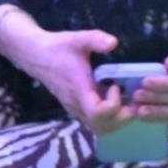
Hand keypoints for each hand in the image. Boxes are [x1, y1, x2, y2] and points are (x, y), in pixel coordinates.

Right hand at [0, 16, 129, 134]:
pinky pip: (96, 122)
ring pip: (99, 128)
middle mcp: (77, 105)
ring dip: (117, 120)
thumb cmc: (58, 47)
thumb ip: (95, 39)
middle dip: (122, 117)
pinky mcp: (77, 108)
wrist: (36, 56)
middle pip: (102, 127)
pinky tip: (117, 99)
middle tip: (130, 98)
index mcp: (78, 90)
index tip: (115, 85)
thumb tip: (114, 42)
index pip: (97, 113)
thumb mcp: (78, 39)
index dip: (113, 103)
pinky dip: (111, 117)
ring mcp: (76, 109)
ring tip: (126, 100)